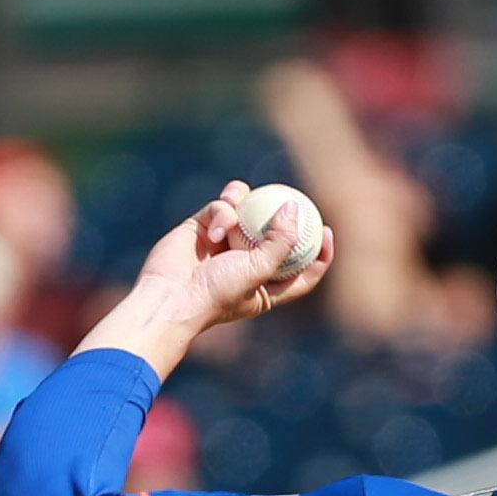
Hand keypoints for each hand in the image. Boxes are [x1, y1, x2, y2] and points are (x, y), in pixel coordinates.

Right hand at [125, 181, 337, 335]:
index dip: (318, 252)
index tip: (326, 230)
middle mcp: (247, 263)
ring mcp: (226, 243)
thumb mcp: (258, 271)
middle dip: (286, 217)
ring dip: (245, 205)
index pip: (301, 269)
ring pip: (249, 211)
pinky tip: (214, 229)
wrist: (170, 295)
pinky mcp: (204, 226)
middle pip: (276, 234)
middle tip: (295, 200)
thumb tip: (294, 209)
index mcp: (266, 286)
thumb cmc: (216, 293)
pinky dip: (221, 214)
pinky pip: (222, 208)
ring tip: (237, 206)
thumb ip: (282, 241)